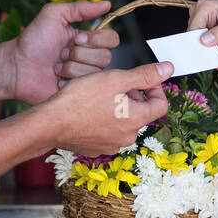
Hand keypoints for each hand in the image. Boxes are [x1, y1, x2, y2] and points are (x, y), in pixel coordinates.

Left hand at [10, 0, 119, 104]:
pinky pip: (84, 88)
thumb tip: (108, 3)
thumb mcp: (54, 14)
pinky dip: (67, 81)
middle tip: (61, 53)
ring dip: (70, 68)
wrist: (16, 66)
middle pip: (106, 57)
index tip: (77, 38)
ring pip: (94, 73)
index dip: (97, 39)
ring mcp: (84, 78)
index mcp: (88, 41)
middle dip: (80, 54)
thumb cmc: (32, 39)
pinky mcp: (77, 93)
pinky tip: (56, 80)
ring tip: (55, 67)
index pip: (112, 39)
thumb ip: (80, 8)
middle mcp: (89, 59)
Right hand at [40, 62, 172, 156]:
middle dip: (132, 96)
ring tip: (98, 94)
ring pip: (123, 121)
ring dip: (117, 107)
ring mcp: (111, 145)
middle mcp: (127, 137)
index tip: (142, 79)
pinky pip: (107, 131)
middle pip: (140, 112)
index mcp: (136, 120)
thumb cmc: (80, 100)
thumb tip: (168, 68)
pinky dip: (103, 119)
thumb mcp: (116, 79)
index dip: (155, 88)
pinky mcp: (95, 148)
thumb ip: (145, 75)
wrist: (49, 124)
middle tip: (113, 83)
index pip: (161, 105)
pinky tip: (88, 109)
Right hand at [187, 0, 217, 71]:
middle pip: (195, 41)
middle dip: (211, 51)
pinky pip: (207, 54)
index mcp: (206, 6)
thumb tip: (204, 40)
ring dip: (217, 56)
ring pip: (201, 49)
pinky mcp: (208, 39)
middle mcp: (201, 15)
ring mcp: (204, 28)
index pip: (193, 28)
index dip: (199, 43)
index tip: (211, 54)